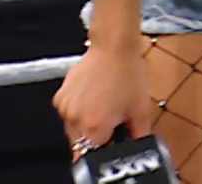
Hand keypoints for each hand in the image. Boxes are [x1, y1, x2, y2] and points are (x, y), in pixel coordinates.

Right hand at [52, 43, 152, 160]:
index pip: (91, 156)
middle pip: (81, 144)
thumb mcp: (141, 108)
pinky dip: (78, 111)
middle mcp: (74, 120)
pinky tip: (94, 97)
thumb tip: (137, 146)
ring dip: (86, 125)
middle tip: (111, 122)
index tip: (109, 146)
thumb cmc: (128, 73)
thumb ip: (138, 135)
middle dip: (95, 138)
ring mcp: (64, 108)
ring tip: (104, 104)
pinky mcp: (60, 96)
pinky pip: (68, 114)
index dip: (102, 152)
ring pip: (73, 130)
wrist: (114, 47)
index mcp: (94, 126)